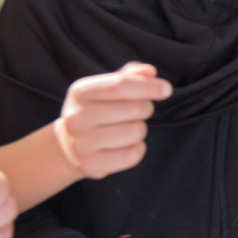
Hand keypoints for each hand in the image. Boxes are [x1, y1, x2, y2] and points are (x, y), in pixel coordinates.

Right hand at [53, 62, 171, 179]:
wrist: (70, 143)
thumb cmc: (99, 109)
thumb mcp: (108, 87)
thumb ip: (131, 76)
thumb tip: (150, 72)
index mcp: (80, 92)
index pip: (120, 85)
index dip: (149, 86)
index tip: (167, 89)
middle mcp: (76, 118)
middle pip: (133, 109)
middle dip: (146, 108)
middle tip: (139, 111)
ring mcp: (81, 144)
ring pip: (136, 132)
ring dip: (141, 129)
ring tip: (128, 128)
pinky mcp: (91, 165)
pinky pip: (132, 155)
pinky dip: (138, 149)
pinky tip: (126, 145)